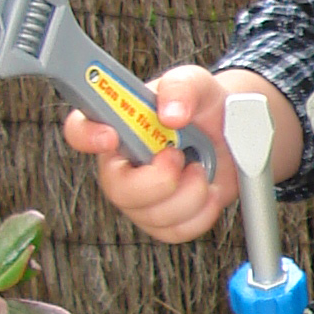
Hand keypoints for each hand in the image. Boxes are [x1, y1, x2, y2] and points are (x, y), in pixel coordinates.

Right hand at [62, 66, 293, 244]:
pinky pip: (175, 231)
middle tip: (179, 157)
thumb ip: (180, 87)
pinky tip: (208, 190)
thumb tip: (170, 113)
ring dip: (189, 194)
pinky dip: (201, 213)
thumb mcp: (196, 82)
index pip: (79, 130)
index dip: (87, 137)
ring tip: (201, 167)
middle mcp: (123, 164)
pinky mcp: (166, 218)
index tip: (111, 137)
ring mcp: (142, 195)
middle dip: (157, 180)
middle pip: (116, 190)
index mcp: (118, 124)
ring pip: (151, 216)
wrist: (233, 132)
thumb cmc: (204, 105)